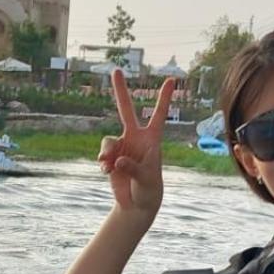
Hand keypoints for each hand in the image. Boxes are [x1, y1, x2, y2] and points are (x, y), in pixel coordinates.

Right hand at [98, 71, 172, 216]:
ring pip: (108, 140)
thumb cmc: (148, 189)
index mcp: (151, 140)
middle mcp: (135, 138)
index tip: (171, 79)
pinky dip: (103, 162)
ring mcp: (121, 147)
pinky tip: (107, 171)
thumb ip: (132, 167)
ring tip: (109, 166)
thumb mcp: (145, 179)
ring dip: (106, 152)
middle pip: (126, 110)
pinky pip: (102, 154)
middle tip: (116, 69)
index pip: (158, 115)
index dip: (164, 98)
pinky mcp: (110, 158)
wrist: (136, 203)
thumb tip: (117, 159)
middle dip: (120, 91)